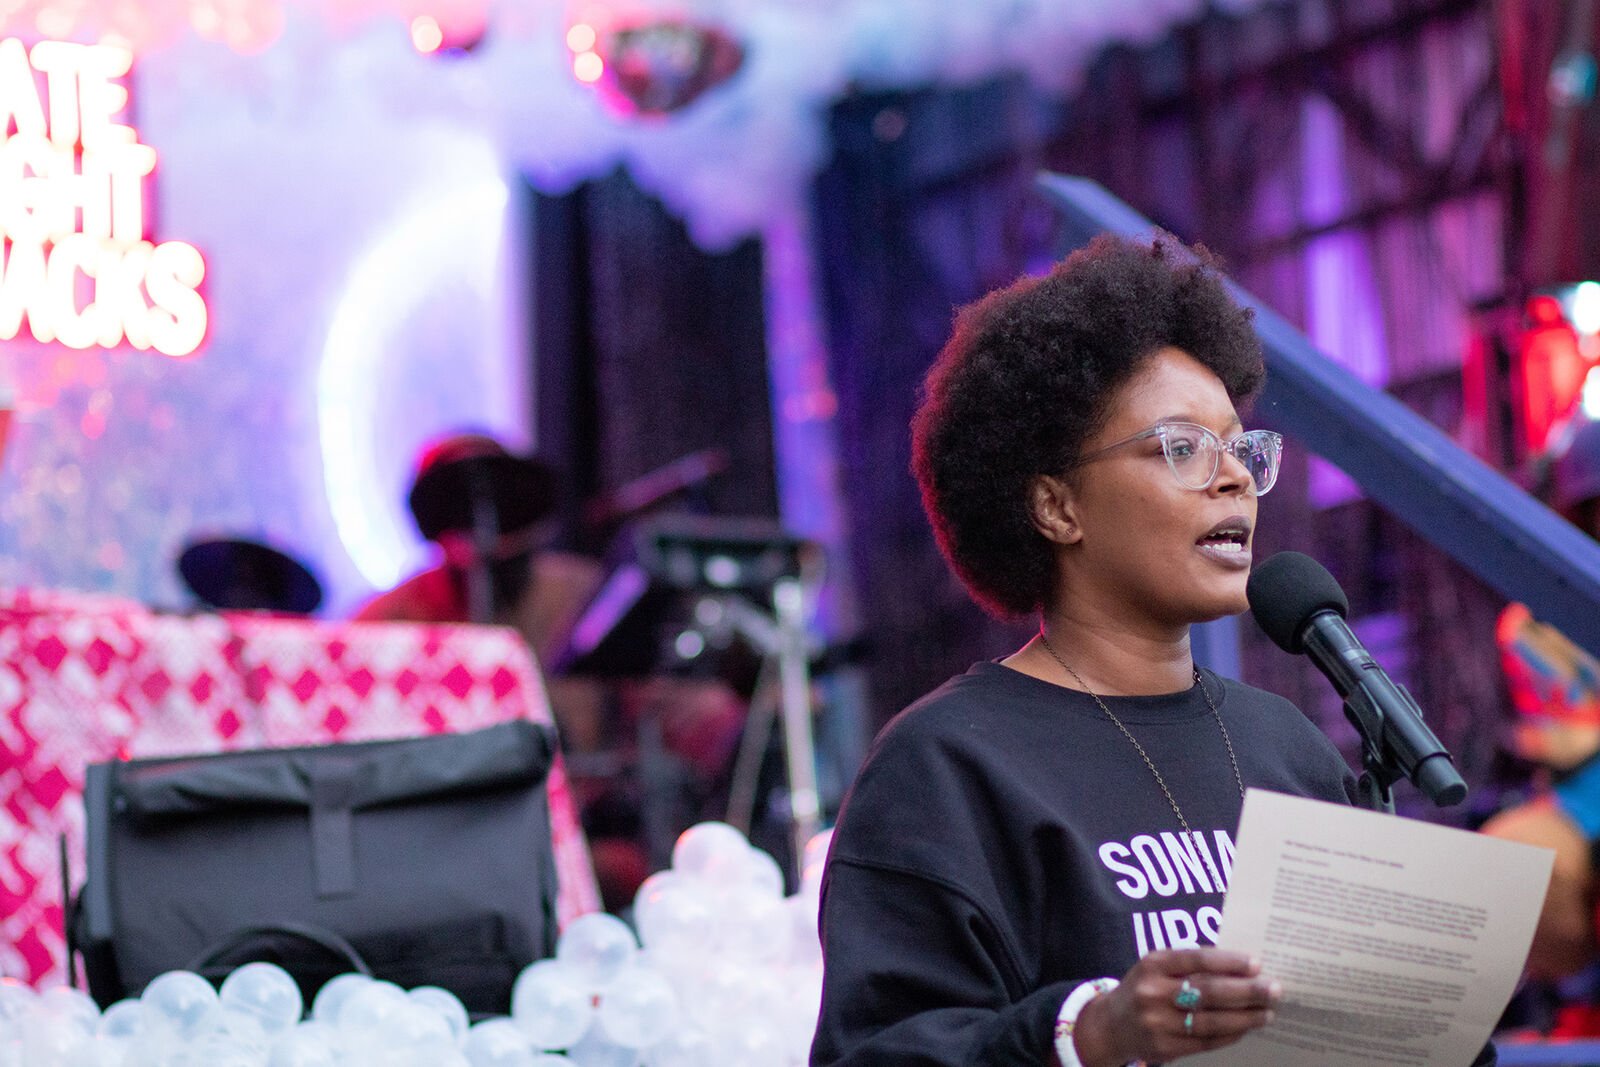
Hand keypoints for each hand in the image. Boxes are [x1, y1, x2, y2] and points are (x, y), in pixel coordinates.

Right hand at [1070, 948, 1279, 1066]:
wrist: (1110, 1025)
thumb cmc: (1145, 988)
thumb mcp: (1158, 967)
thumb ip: (1191, 966)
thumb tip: (1241, 969)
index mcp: (1154, 964)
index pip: (1197, 959)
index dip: (1229, 962)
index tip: (1257, 964)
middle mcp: (1154, 992)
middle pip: (1209, 992)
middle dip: (1246, 992)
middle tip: (1274, 990)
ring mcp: (1158, 1023)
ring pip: (1211, 1021)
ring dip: (1245, 1018)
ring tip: (1267, 1013)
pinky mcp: (1165, 1047)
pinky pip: (1205, 1042)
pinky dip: (1230, 1035)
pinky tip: (1246, 1028)